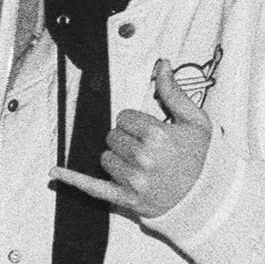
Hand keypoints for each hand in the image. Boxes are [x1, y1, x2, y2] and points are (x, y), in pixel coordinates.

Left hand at [49, 60, 210, 221]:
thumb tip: (162, 63)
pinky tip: (55, 171)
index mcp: (158, 136)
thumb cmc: (204, 158)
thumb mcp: (196, 122)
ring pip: (104, 158)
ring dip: (118, 159)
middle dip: (126, 139)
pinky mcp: (126, 199)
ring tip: (142, 166)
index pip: (123, 117)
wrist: (210, 198)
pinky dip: (73, 179)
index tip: (151, 131)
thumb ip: (174, 92)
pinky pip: (92, 187)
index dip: (136, 122)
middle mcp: (143, 158)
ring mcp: (133, 181)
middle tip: (148, 149)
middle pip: (112, 136)